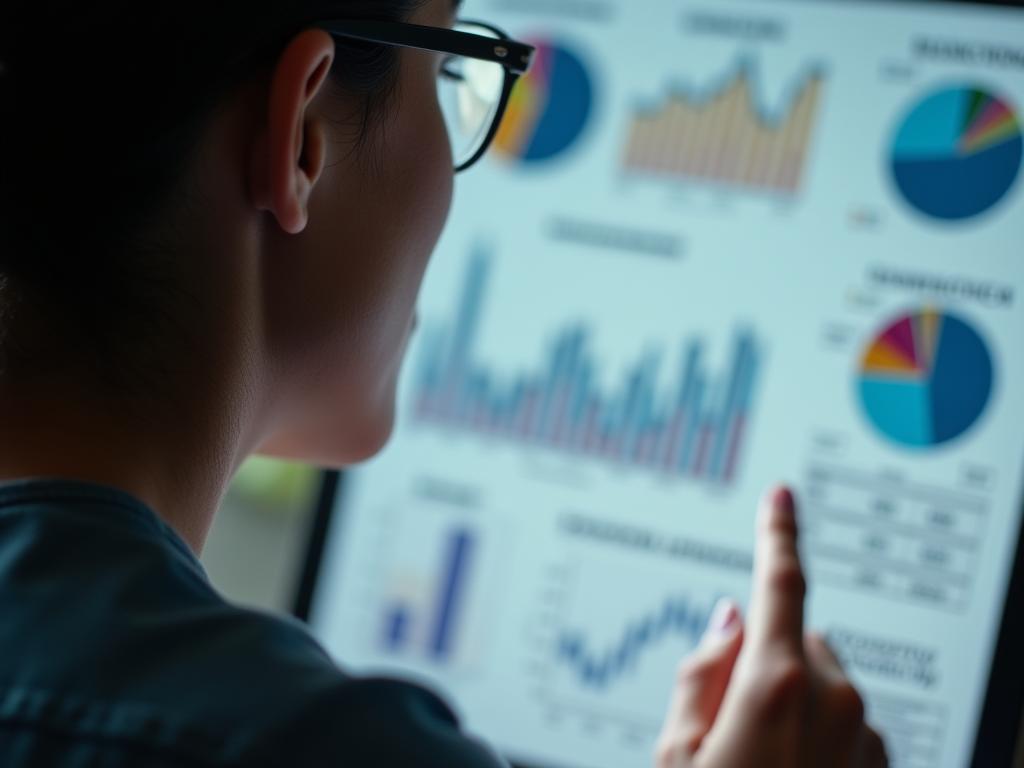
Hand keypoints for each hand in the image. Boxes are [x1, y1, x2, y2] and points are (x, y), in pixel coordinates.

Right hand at [655, 487, 887, 767]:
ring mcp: (863, 735)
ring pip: (819, 685)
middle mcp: (833, 702)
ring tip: (760, 761)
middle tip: (727, 724)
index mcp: (777, 686)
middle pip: (791, 643)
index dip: (777, 535)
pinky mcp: (881, 763)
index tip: (781, 499)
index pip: (779, 586)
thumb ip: (700, 676)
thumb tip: (727, 624)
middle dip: (761, 664)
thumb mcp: (678, 754)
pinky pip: (844, 724)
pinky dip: (819, 736)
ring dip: (792, 705)